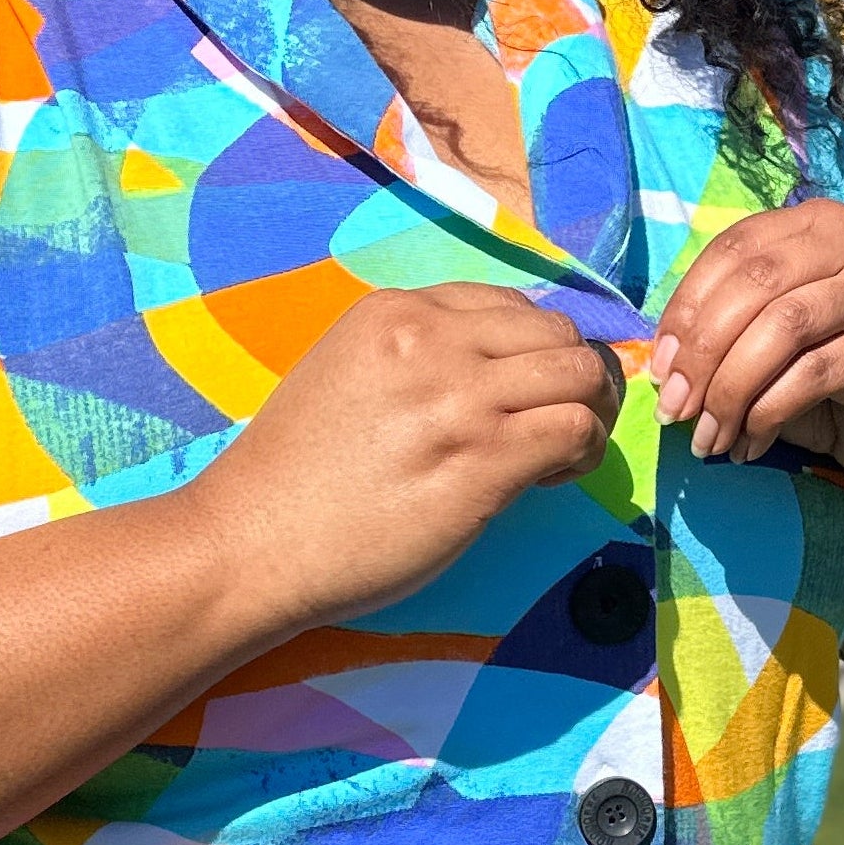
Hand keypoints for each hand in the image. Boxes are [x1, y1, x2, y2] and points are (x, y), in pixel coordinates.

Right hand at [189, 284, 623, 630]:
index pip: (507, 304)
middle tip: (564, 423)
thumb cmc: (291, 475)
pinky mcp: (482, 459)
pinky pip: (574, 430)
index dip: (531, 350)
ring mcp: (459, 398)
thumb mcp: (344, 374)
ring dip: (591, 411)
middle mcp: (431, 340)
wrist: (252, 540)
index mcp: (395, 312)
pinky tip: (552, 479)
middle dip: (576, 375)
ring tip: (565, 452)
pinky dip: (583, 451)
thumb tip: (488, 377)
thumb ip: (413, 359)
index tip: (520, 394)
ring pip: (579, 373)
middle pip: (557, 332)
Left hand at [649, 201, 843, 487]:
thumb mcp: (770, 338)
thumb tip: (662, 364)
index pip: (733, 249)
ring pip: (783, 327)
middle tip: (675, 411)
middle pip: (755, 283)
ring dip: (730, 389)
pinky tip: (750, 443)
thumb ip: (726, 329)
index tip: (660, 369)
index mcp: (817, 223)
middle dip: (702, 353)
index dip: (685, 308)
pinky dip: (767, 413)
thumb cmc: (828, 376)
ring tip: (709, 436)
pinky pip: (812, 374)